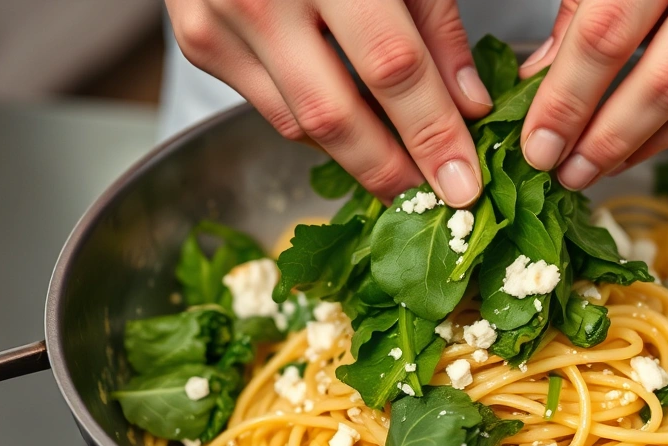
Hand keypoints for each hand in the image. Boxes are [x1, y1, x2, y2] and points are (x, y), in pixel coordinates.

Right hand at [165, 0, 492, 206]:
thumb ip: (435, 25)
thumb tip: (468, 105)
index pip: (392, 68)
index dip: (433, 134)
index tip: (465, 183)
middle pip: (336, 114)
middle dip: (392, 171)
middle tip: (434, 201)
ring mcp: (218, 21)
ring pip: (300, 123)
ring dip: (358, 157)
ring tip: (404, 172)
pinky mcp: (198, 41)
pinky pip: (273, 107)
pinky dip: (320, 126)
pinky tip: (358, 130)